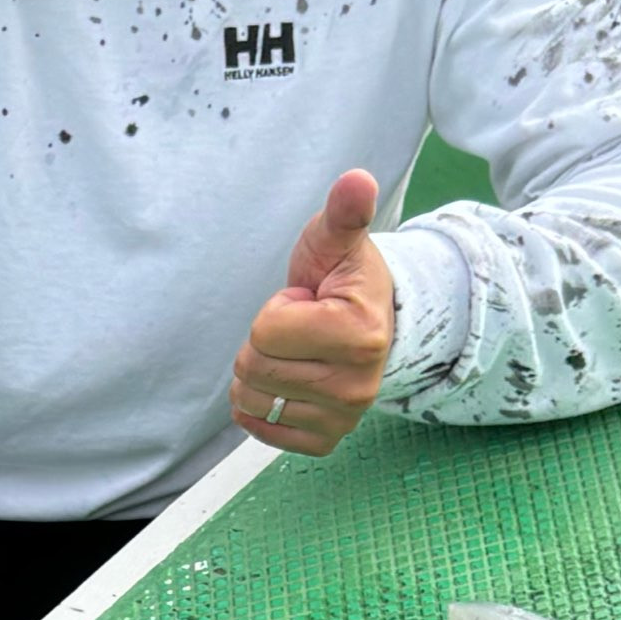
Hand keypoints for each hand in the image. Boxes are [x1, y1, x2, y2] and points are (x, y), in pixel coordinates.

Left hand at [233, 168, 395, 458]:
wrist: (370, 324)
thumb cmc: (343, 277)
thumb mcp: (337, 240)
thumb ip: (343, 213)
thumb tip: (356, 180)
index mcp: (359, 334)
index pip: (265, 330)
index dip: (277, 308)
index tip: (307, 302)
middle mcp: (356, 386)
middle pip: (253, 367)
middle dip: (264, 341)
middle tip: (300, 329)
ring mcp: (342, 418)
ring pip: (250, 399)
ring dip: (260, 371)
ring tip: (298, 352)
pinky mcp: (325, 440)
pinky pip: (260, 429)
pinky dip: (261, 405)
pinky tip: (289, 381)